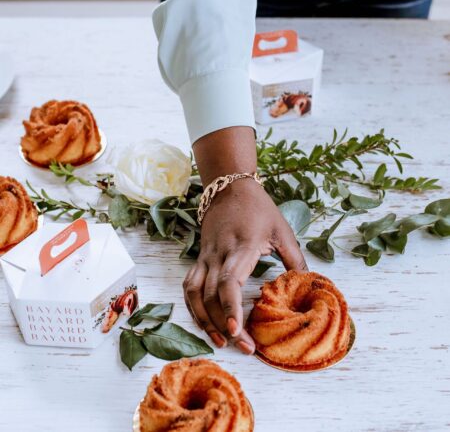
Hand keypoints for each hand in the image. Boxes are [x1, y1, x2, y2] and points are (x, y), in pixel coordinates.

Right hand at [183, 177, 307, 353]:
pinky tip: (204, 321)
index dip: (230, 308)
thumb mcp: (282, 230)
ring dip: (203, 320)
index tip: (237, 331)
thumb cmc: (258, 208)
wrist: (229, 188)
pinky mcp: (199, 258)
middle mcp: (217, 255)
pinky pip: (189, 286)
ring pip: (194, 294)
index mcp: (240, 247)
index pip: (228, 282)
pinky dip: (194, 306)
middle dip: (224, 326)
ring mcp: (205, 257)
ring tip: (220, 341)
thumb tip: (307, 285)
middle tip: (244, 348)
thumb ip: (295, 259)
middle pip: (211, 296)